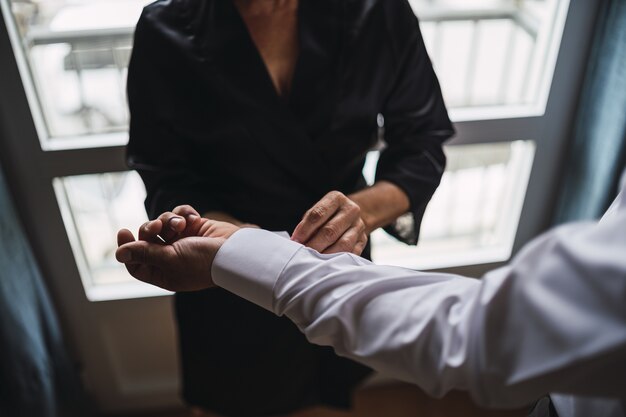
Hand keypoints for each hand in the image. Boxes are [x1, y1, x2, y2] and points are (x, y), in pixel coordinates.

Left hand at [115, 205, 239, 290]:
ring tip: (180, 224)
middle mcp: (172, 256)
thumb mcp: (169, 259)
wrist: (233, 250)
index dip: (128, 248)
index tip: (123, 232)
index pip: (137, 262)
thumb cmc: (202, 261)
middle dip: (150, 230)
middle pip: (147, 239)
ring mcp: (183, 240)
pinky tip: (191, 218)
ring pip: (162, 223)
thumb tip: (119, 254)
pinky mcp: (194, 225)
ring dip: (169, 220)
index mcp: (164, 272)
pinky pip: (180, 213)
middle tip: (157, 227)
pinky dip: (183, 213)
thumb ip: (143, 253)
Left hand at [292, 191, 367, 254]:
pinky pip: (351, 253)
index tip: (295, 241)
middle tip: (303, 254)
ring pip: (343, 244)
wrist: (350, 217)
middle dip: (314, 244)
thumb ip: (307, 224)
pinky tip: (327, 264)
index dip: (304, 229)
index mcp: (336, 199)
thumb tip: (297, 241)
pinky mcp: (363, 240)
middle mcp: (351, 210)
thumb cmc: (327, 216)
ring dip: (326, 255)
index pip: (318, 214)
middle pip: (330, 230)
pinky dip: (338, 260)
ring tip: (314, 261)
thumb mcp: (317, 213)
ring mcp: (359, 225)